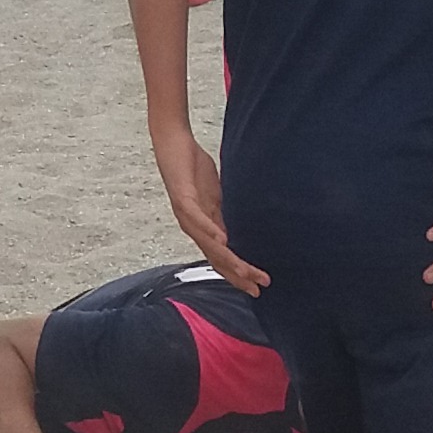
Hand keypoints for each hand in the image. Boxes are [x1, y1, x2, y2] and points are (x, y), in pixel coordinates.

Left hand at [151, 129, 266, 292]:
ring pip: (208, 244)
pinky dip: (209, 231)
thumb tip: (238, 230)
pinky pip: (196, 218)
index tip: (259, 284)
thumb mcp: (215, 194)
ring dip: (226, 259)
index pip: (223, 257)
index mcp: (204, 227)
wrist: (173, 144)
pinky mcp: (182, 198)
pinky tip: (222, 240)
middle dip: (238, 274)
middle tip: (258, 288)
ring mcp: (186, 214)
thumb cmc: (193, 167)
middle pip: (217, 258)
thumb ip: (223, 214)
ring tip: (242, 272)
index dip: (240, 273)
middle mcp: (194, 226)